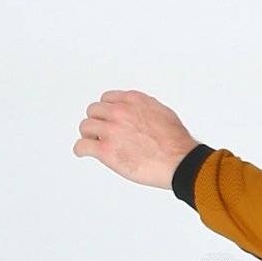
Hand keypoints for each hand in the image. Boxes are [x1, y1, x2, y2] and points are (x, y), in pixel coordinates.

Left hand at [73, 90, 199, 188]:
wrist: (180, 161)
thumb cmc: (176, 142)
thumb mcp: (163, 113)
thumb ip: (145, 109)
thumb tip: (139, 112)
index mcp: (133, 101)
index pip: (108, 99)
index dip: (107, 110)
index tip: (108, 118)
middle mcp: (119, 112)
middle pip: (94, 111)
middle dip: (97, 121)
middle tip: (100, 131)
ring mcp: (111, 131)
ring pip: (85, 126)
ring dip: (88, 134)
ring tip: (92, 141)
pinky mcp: (105, 150)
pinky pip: (82, 146)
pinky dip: (81, 149)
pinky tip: (83, 152)